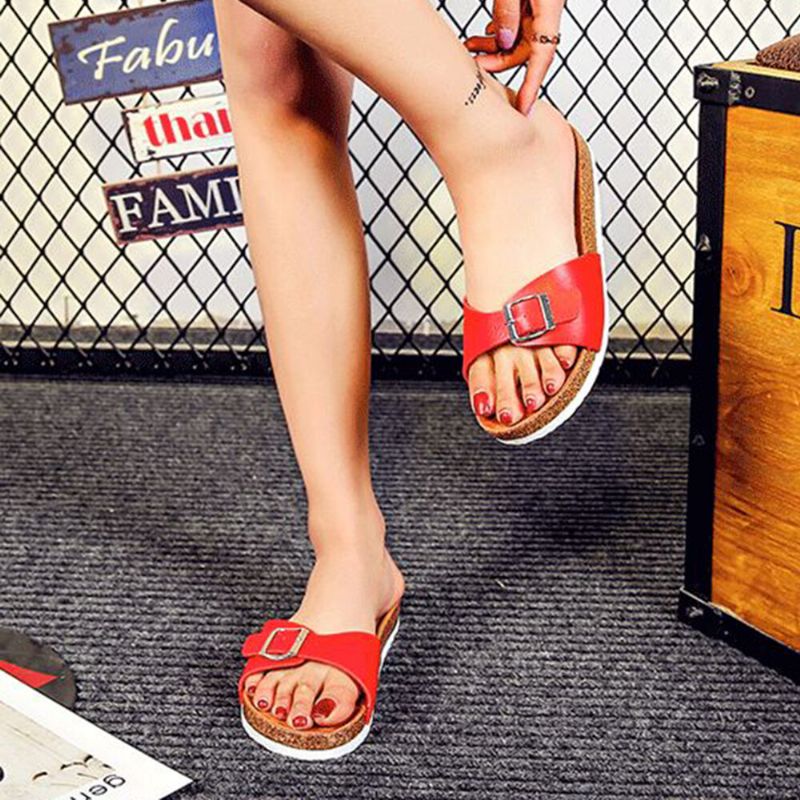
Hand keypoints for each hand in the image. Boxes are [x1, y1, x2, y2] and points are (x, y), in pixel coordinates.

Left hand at [464, 0, 565, 114]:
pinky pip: (516, 24)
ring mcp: (539, 8)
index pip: (542, 56)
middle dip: (499, 61)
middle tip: (476, 64)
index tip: (523, 109)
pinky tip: (486, 32)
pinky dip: (500, 32)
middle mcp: (547, 12)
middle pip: (526, 51)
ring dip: (494, 46)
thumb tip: (504, 38)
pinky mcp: (531, 2)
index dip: (531, 86)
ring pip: (518, 39)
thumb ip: (507, 10)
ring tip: (471, 45)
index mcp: (550, 9)